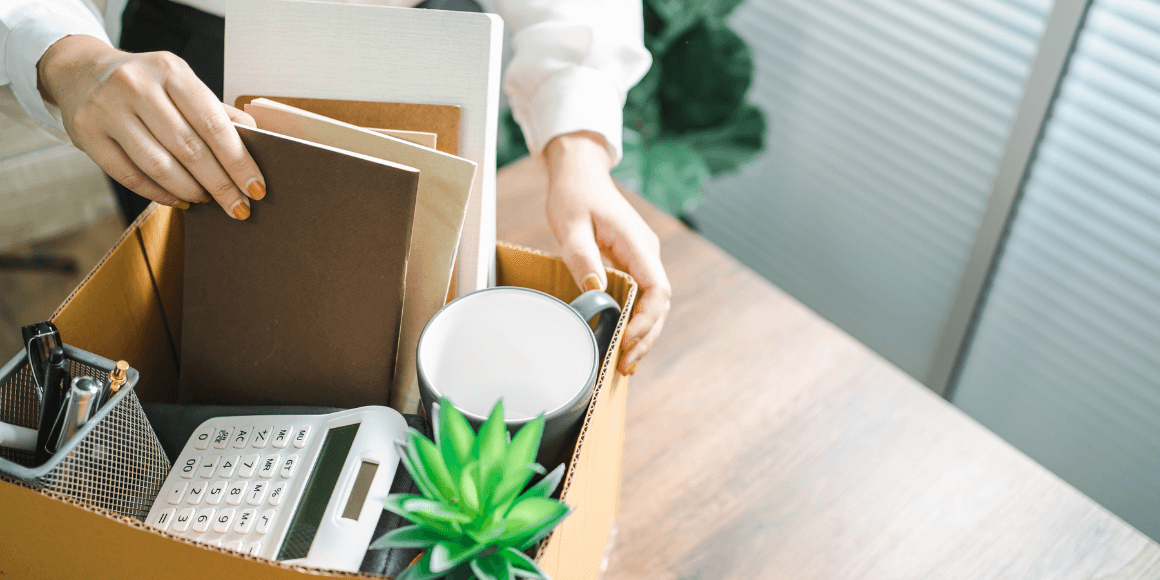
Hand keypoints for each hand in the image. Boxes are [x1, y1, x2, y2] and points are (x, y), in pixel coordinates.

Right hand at [37, 35, 263, 218]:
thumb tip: (256, 139)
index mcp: (170, 71)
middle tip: (239, 208)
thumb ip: (216, 111)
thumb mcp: (181, 83)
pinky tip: (177, 200)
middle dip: (220, 185)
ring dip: (190, 191)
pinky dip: (158, 193)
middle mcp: (137, 86)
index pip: (214, 124)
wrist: (81, 71)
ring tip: (207, 200)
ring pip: (159, 165)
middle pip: (189, 148)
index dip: (239, 162)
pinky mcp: (87, 134)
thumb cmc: (145, 83)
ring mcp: (108, 109)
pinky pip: (129, 176)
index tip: (257, 188)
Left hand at [545, 131, 670, 375]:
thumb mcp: (571, 226)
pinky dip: (635, 319)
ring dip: (643, 332)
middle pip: (660, 303)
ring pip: (653, 302)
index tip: (627, 340)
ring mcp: (641, 256)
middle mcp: (646, 251)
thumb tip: (597, 293)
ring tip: (625, 362)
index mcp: (637, 243)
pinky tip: (623, 339)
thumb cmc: (574, 195)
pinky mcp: (631, 260)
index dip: (647, 320)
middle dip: (646, 336)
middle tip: (625, 365)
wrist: (579, 171)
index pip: (657, 290)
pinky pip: (641, 294)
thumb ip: (583, 259)